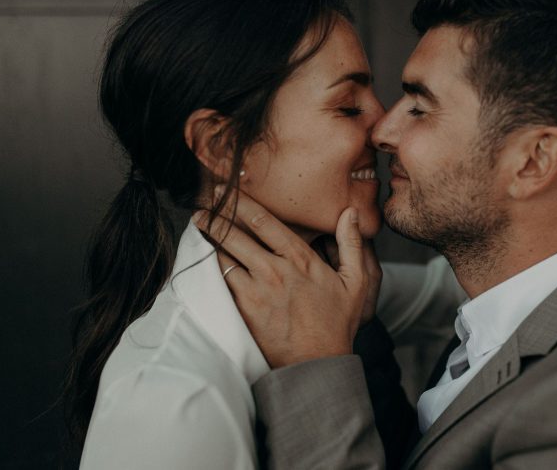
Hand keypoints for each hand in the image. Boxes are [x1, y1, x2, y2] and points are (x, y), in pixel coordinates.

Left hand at [194, 189, 368, 367]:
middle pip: (236, 234)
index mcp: (300, 259)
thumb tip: (349, 213)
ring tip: (200, 227)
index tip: (226, 193)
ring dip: (210, 239)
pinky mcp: (244, 309)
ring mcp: (257, 290)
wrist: (317, 363)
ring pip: (224, 256)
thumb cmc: (336, 323)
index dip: (241, 203)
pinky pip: (221, 281)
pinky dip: (212, 267)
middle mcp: (275, 270)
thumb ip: (350, 243)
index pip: (264, 221)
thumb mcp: (356, 281)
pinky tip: (204, 258)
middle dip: (216, 216)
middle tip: (203, 207)